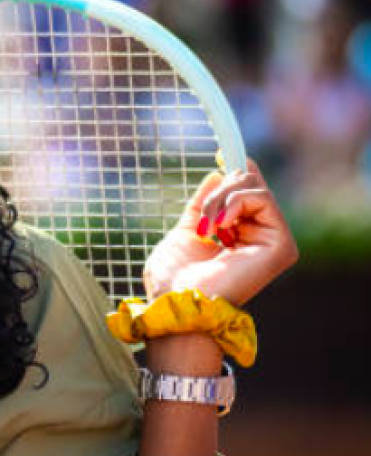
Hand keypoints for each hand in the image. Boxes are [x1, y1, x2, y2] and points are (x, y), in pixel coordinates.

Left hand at [144, 159, 297, 305]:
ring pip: (255, 188)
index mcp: (243, 237)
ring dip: (221, 199)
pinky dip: (233, 204)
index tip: (221, 152)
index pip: (249, 192)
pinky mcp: (281, 245)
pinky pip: (261, 199)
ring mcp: (274, 242)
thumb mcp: (187, 231)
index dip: (238, 172)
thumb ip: (205, 205)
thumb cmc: (174, 278)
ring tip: (206, 227)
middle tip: (204, 216)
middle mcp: (263, 238)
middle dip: (221, 190)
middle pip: (252, 184)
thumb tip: (218, 173)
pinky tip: (219, 227)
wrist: (176, 302)